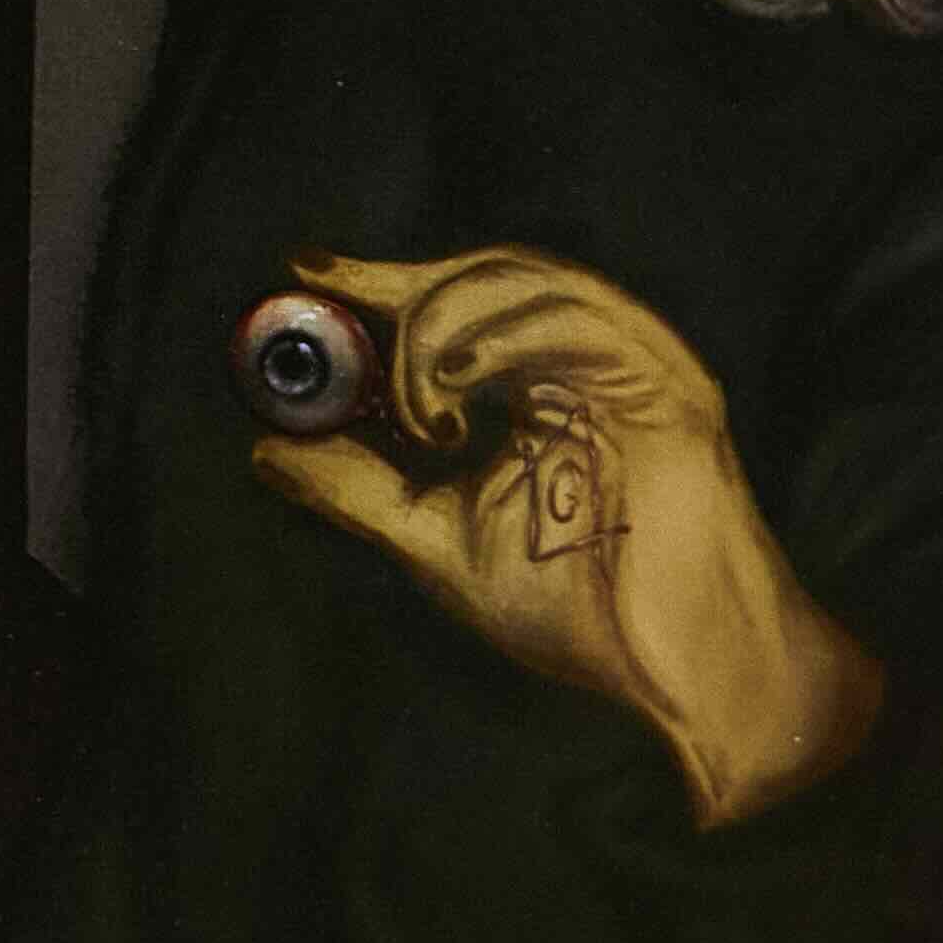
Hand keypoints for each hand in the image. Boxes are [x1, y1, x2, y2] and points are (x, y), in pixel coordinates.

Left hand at [243, 247, 881, 823]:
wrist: (674, 668)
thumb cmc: (580, 610)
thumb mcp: (439, 542)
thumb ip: (360, 491)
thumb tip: (267, 449)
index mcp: (535, 392)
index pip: (454, 307)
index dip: (381, 281)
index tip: (309, 274)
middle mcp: (582, 365)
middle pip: (486, 276)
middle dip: (405, 295)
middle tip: (352, 341)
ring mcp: (630, 367)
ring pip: (529, 283)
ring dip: (449, 324)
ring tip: (421, 403)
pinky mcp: (669, 384)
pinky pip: (587, 319)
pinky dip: (511, 332)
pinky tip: (460, 377)